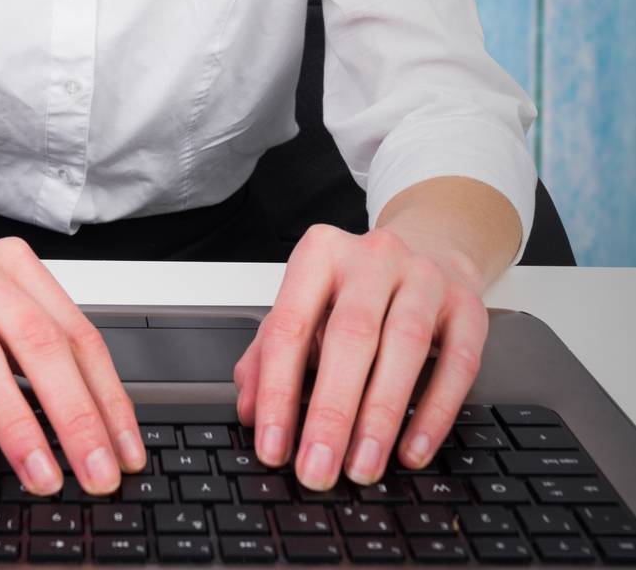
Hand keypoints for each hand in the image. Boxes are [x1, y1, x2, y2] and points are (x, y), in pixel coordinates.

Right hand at [0, 233, 147, 497]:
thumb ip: (33, 352)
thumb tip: (95, 426)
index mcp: (9, 261)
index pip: (73, 329)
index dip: (105, 394)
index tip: (124, 451)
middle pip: (34, 339)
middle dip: (73, 413)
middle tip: (95, 473)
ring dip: (16, 425)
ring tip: (42, 477)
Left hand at [231, 223, 488, 490]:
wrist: (428, 250)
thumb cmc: (355, 291)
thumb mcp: (306, 308)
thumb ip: (269, 354)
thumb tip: (250, 411)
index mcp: (321, 253)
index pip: (290, 324)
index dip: (278, 390)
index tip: (272, 446)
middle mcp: (372, 257)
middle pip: (350, 335)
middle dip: (331, 411)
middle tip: (317, 468)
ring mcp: (425, 276)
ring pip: (405, 345)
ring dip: (381, 416)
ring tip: (362, 467)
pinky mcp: (467, 305)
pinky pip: (457, 362)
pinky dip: (434, 413)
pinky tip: (412, 450)